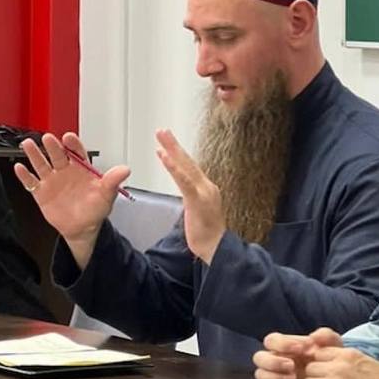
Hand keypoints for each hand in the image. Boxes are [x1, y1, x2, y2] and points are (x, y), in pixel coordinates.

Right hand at [15, 132, 130, 270]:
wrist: (82, 228)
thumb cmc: (95, 209)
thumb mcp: (107, 195)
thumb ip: (112, 181)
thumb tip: (125, 170)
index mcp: (81, 168)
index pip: (76, 152)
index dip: (73, 145)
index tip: (69, 138)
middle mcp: (65, 171)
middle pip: (57, 155)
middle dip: (52, 146)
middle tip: (48, 138)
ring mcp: (52, 181)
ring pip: (41, 164)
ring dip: (34, 154)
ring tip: (28, 144)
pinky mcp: (41, 193)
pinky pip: (31, 182)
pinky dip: (25, 175)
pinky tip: (19, 168)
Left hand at [155, 129, 224, 263]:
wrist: (217, 248)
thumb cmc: (207, 234)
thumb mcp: (198, 211)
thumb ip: (192, 198)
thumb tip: (185, 190)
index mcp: (206, 188)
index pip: (190, 167)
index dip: (178, 154)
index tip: (167, 143)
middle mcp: (207, 186)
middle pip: (188, 161)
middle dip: (174, 144)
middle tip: (162, 130)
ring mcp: (204, 192)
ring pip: (186, 166)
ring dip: (172, 150)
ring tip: (160, 137)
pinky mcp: (198, 200)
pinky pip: (184, 180)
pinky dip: (174, 167)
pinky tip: (164, 157)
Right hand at [254, 329, 343, 378]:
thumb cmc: (328, 360)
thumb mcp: (332, 346)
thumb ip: (326, 336)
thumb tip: (313, 336)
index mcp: (283, 346)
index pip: (271, 340)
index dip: (282, 343)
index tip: (301, 348)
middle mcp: (274, 361)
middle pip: (259, 357)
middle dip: (273, 361)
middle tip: (292, 366)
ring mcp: (273, 378)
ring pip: (260, 375)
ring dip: (274, 377)